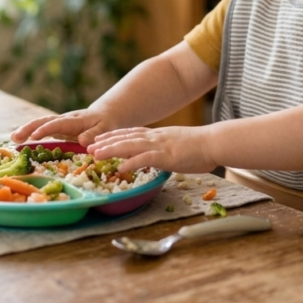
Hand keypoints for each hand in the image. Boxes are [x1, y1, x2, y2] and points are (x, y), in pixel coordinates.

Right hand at [10, 108, 119, 146]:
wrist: (104, 116)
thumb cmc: (106, 123)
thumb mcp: (105, 128)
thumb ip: (94, 135)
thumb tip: (82, 141)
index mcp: (75, 120)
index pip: (58, 124)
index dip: (46, 129)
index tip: (35, 135)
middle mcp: (64, 120)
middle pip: (44, 121)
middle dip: (29, 128)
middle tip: (15, 137)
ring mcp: (59, 124)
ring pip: (40, 124)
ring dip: (27, 130)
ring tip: (13, 139)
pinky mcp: (57, 130)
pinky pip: (42, 131)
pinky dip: (30, 134)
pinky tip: (19, 142)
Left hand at [88, 126, 216, 173]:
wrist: (214, 142)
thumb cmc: (199, 147)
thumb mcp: (176, 144)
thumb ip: (163, 148)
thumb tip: (156, 155)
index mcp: (157, 135)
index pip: (130, 133)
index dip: (113, 136)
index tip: (99, 139)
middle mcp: (155, 137)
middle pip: (125, 137)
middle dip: (106, 142)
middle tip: (88, 146)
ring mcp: (159, 145)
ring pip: (130, 146)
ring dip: (111, 150)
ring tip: (96, 155)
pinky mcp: (166, 156)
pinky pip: (145, 159)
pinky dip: (131, 163)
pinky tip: (119, 168)